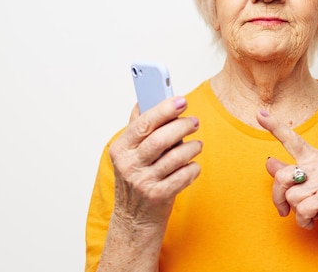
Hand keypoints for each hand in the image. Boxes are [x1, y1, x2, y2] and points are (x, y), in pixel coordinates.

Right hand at [109, 96, 202, 225]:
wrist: (134, 219)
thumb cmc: (137, 178)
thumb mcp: (130, 153)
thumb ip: (138, 127)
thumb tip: (144, 98)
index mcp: (120, 149)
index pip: (142, 123)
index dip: (164, 109)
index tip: (181, 100)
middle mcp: (128, 165)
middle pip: (160, 138)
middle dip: (182, 126)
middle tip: (194, 122)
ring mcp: (143, 182)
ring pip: (175, 156)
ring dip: (191, 147)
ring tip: (196, 145)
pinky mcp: (158, 196)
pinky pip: (184, 175)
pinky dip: (193, 167)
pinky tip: (192, 165)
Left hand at [258, 110, 317, 242]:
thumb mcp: (314, 183)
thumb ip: (291, 173)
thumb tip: (269, 163)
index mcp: (317, 158)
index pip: (292, 140)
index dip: (274, 126)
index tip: (260, 113)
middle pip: (281, 176)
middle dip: (278, 197)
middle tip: (284, 210)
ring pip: (290, 197)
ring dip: (296, 212)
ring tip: (311, 213)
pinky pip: (301, 211)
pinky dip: (304, 222)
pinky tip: (314, 221)